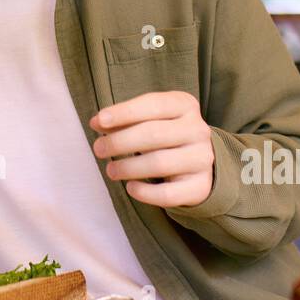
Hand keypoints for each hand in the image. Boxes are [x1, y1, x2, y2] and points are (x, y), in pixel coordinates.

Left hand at [89, 90, 214, 207]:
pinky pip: (168, 194)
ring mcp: (202, 158)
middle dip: (120, 142)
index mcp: (185, 105)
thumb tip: (97, 123)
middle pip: (154, 134)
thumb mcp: (147, 119)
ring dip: (128, 168)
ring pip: (159, 164)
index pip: (153, 105)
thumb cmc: (164, 135)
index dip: (124, 112)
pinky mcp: (201, 186)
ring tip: (111, 170)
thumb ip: (122, 119)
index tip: (100, 121)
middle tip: (99, 149)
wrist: (197, 162)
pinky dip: (145, 193)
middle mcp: (198, 130)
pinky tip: (130, 188)